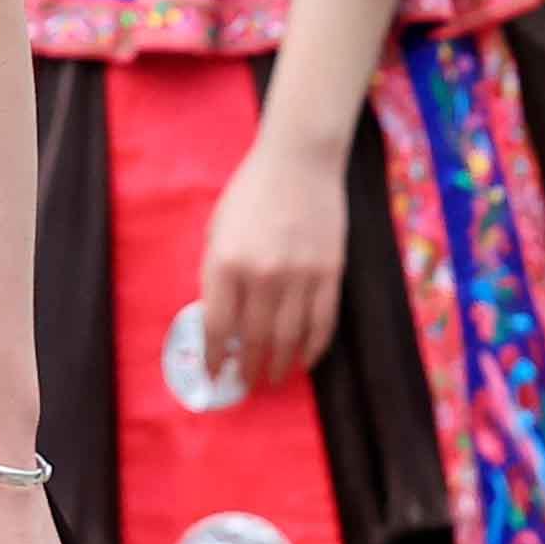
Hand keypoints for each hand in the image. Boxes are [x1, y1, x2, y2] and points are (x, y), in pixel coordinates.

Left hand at [198, 140, 344, 404]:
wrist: (299, 162)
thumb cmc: (251, 192)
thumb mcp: (217, 228)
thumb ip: (216, 272)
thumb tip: (219, 318)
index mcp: (226, 262)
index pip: (217, 326)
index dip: (215, 356)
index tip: (215, 373)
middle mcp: (261, 276)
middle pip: (254, 339)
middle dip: (248, 367)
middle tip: (246, 382)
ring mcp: (299, 277)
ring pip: (289, 339)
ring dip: (280, 364)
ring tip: (274, 378)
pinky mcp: (329, 275)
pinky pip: (322, 324)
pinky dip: (313, 347)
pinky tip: (305, 359)